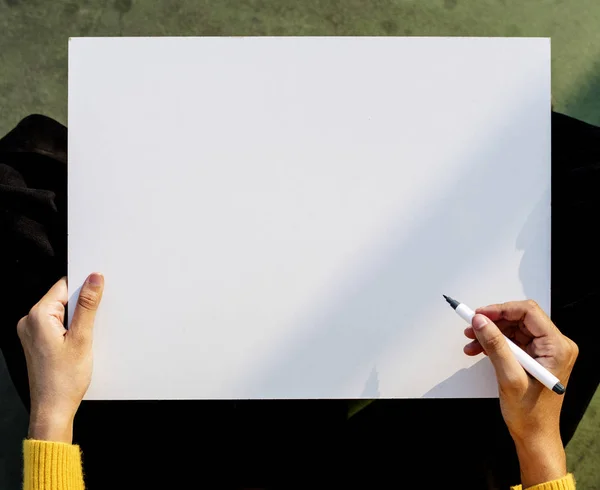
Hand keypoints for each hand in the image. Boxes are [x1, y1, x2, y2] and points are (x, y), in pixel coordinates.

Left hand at [18, 273, 103, 442]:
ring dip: (77, 321)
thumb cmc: (64, 380)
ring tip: (82, 340)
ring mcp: (31, 332)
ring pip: (61, 312)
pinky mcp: (37, 341)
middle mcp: (29, 322)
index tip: (97, 299)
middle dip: (81, 308)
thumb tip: (94, 279)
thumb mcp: (82, 338)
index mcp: (37, 316)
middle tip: (90, 327)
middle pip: (62, 299)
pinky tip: (77, 345)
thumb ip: (88, 305)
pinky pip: (57, 325)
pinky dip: (70, 330)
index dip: (84, 289)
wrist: (52, 409)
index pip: (64, 286)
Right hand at [463, 300, 577, 487]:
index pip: (528, 313)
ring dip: (490, 333)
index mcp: (557, 347)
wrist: (534, 435)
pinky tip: (478, 349)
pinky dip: (494, 343)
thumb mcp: (509, 377)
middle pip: (519, 318)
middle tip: (472, 326)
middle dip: (493, 322)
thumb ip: (495, 345)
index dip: (501, 310)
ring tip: (471, 340)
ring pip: (513, 328)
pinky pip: (512, 340)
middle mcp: (555, 345)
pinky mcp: (535, 356)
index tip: (480, 314)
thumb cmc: (530, 414)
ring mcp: (545, 351)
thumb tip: (481, 321)